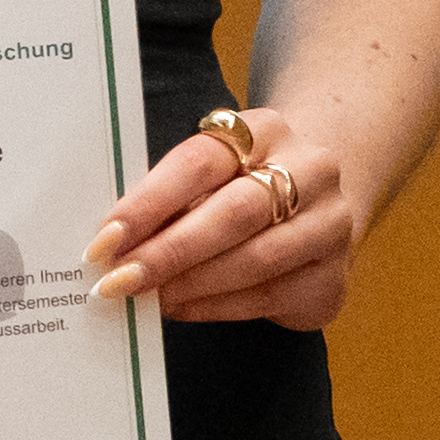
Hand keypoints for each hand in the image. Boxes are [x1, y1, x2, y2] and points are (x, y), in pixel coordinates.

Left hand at [90, 104, 361, 329]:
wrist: (317, 205)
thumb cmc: (240, 188)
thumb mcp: (211, 174)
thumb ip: (170, 200)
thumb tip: (110, 246)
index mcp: (265, 130)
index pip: (201, 162)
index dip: (150, 202)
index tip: (106, 237)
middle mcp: (310, 170)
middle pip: (234, 212)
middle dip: (169, 251)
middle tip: (118, 280)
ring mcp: (329, 225)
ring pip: (256, 260)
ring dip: (191, 284)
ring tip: (147, 298)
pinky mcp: (333, 278)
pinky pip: (268, 296)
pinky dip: (215, 307)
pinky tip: (180, 308)